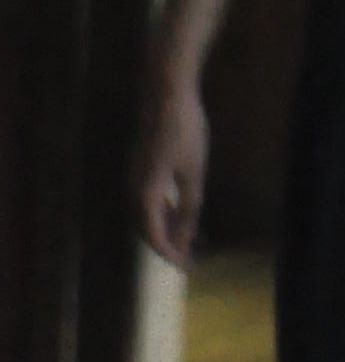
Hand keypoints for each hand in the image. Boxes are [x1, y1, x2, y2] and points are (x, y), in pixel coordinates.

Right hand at [134, 73, 208, 268]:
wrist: (167, 93)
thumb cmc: (184, 131)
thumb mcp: (194, 174)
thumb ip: (189, 207)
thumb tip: (187, 238)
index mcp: (144, 193)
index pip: (155, 238)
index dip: (172, 256)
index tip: (190, 269)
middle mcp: (133, 188)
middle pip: (147, 230)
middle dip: (170, 248)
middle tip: (194, 261)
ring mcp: (134, 177)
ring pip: (148, 216)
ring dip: (169, 231)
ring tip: (194, 243)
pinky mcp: (141, 167)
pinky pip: (150, 201)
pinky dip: (166, 213)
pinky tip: (184, 216)